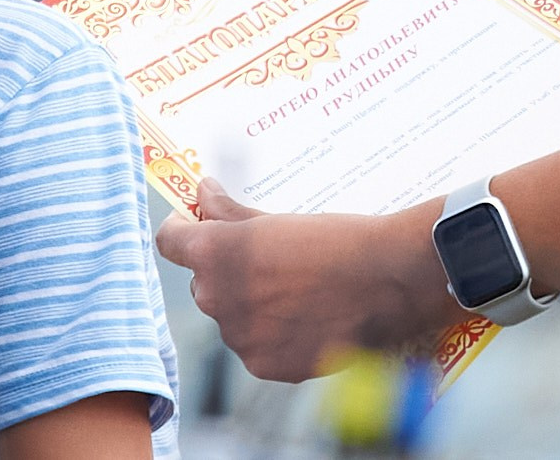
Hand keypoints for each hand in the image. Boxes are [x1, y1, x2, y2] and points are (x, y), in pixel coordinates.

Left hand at [156, 179, 460, 380]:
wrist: (390, 280)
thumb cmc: (338, 240)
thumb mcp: (279, 220)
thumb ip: (230, 212)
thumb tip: (203, 194)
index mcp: (216, 254)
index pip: (169, 242)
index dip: (183, 231)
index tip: (197, 225)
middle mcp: (217, 298)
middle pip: (204, 282)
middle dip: (227, 273)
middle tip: (269, 261)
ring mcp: (240, 337)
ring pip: (233, 318)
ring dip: (252, 306)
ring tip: (298, 292)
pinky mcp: (265, 366)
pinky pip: (257, 347)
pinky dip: (274, 335)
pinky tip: (308, 318)